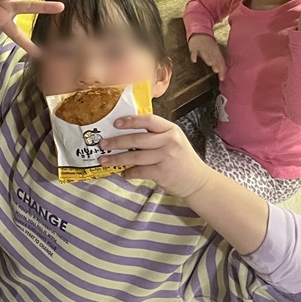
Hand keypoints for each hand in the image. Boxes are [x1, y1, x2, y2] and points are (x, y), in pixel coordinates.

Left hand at [97, 114, 211, 198]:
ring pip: (135, 156)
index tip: (115, 123)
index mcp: (171, 130)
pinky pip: (139, 171)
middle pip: (137, 138)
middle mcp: (169, 141)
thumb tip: (126, 131)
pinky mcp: (163, 173)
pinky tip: (123, 173)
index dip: (130, 120)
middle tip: (103, 144)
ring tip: (104, 160)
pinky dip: (129, 173)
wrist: (198, 181)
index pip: (148, 120)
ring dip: (116, 159)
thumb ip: (156, 135)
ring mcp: (166, 157)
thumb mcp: (173, 141)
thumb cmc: (181, 159)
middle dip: (117, 141)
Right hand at [188, 33, 226, 79]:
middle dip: (216, 64)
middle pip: (214, 58)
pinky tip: (194, 60)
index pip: (220, 61)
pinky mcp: (194, 47)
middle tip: (217, 71)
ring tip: (210, 64)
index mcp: (216, 51)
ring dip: (207, 58)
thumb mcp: (215, 50)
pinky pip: (194, 51)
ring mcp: (202, 48)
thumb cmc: (208, 44)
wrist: (199, 32)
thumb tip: (223, 69)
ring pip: (205, 53)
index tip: (222, 78)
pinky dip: (193, 55)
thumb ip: (218, 59)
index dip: (222, 69)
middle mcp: (210, 49)